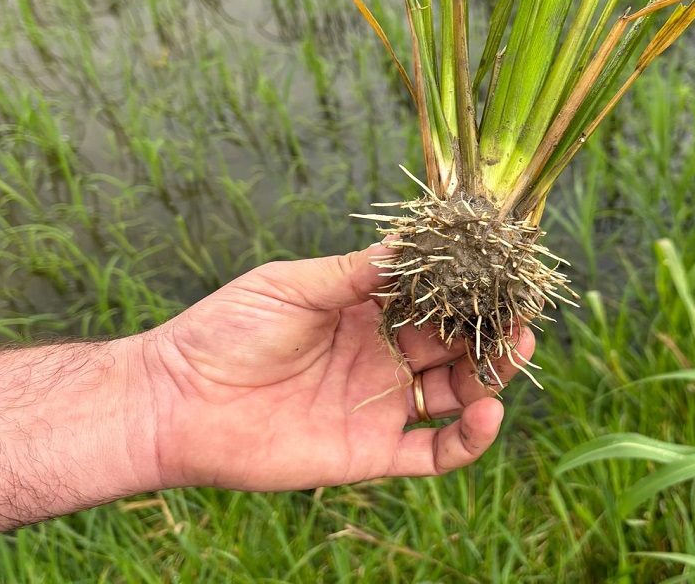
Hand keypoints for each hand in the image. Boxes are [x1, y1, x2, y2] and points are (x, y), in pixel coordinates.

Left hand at [141, 244, 535, 490]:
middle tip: (521, 316)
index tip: (501, 271)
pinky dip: (466, 440)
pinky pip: (431, 452)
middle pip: (452, 347)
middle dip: (489, 332)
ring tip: (515, 353)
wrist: (174, 401)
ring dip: (490, 378)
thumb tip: (411, 242)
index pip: (430, 300)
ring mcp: (378, 406)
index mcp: (364, 314)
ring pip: (453, 395)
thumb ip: (352, 272)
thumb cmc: (224, 330)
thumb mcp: (290, 285)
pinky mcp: (368, 452)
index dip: (466, 289)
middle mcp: (380, 359)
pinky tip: (486, 415)